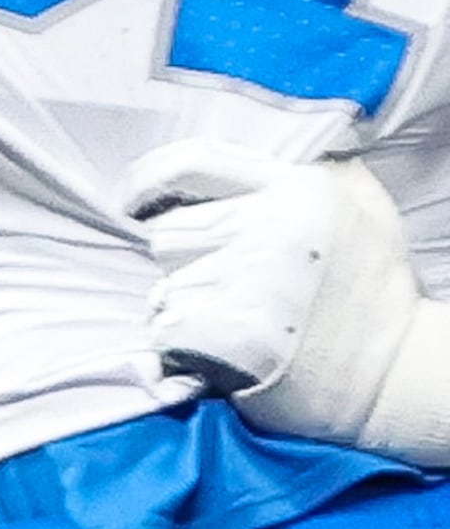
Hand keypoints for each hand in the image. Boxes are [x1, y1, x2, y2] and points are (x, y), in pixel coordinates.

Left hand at [124, 139, 449, 464]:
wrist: (398, 377)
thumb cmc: (372, 295)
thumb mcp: (360, 209)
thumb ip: (308, 172)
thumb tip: (247, 151)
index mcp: (298, 189)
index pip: (193, 162)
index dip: (147, 180)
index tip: (130, 202)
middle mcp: (270, 228)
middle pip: (168, 233)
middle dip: (186, 264)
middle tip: (232, 290)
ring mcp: (249, 280)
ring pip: (165, 288)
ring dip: (186, 309)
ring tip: (239, 322)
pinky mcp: (232, 333)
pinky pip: (166, 331)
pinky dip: (183, 348)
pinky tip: (225, 353)